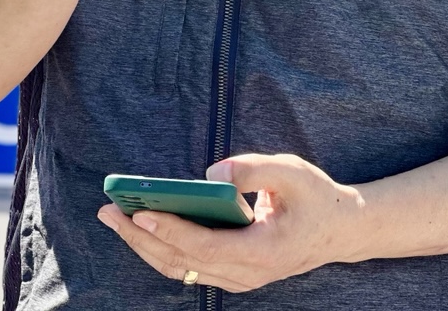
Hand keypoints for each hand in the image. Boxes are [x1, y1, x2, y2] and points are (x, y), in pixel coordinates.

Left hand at [96, 153, 364, 292]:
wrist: (339, 230)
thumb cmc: (315, 197)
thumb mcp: (292, 172)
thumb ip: (254, 169)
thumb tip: (212, 173)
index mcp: (264, 252)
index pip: (206, 247)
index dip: (170, 231)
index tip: (139, 214)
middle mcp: (247, 273)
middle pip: (183, 261)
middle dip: (140, 237)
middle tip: (108, 211)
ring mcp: (238, 278)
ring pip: (180, 267)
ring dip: (143, 245)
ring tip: (112, 217)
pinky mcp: (231, 272)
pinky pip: (187, 264)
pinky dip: (159, 247)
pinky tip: (137, 226)